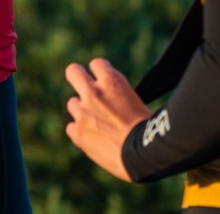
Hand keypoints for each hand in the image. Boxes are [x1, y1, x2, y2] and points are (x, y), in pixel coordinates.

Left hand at [65, 58, 150, 180]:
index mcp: (111, 81)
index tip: (104, 82)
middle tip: (86, 90)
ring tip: (97, 124)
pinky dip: (79, 132)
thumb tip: (111, 96)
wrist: (144, 155)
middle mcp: (93, 92)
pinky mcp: (78, 132)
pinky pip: (71, 128)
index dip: (100, 73)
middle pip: (72, 71)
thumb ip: (118, 93)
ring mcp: (83, 112)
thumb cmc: (148, 129)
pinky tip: (93, 140)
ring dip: (81, 111)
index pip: (96, 64)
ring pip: (72, 103)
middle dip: (78, 78)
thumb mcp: (136, 100)